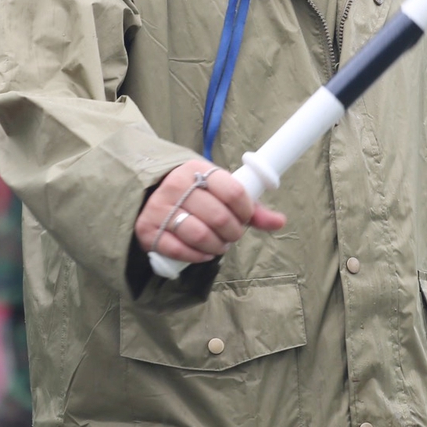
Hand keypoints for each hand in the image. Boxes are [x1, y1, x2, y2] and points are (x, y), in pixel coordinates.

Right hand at [134, 158, 286, 265]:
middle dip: (233, 232)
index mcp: (196, 169)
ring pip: (200, 235)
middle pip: (219, 217)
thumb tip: (279, 222)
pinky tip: (204, 252)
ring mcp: (158, 208)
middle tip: (232, 234)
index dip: (246, 210)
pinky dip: (198, 256)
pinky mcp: (147, 230)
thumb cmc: (195, 194)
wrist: (150, 194)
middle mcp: (175, 186)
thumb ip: (250, 207)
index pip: (233, 191)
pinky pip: (179, 250)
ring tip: (220, 244)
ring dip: (217, 246)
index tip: (244, 216)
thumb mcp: (219, 190)